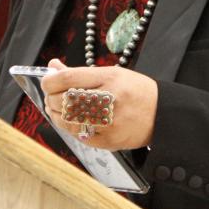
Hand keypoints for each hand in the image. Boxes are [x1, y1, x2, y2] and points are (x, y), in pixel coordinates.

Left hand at [41, 58, 158, 150]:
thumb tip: (52, 67)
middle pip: (66, 100)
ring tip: (55, 109)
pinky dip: (69, 128)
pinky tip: (70, 122)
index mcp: (109, 77)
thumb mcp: (111, 74)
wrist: (162, 115)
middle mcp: (110, 99)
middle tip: (50, 97)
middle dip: (51, 98)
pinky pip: (79, 135)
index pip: (68, 78)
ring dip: (55, 114)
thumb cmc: (134, 91)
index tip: (46, 81)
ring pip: (68, 120)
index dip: (50, 81)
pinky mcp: (109, 141)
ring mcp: (109, 122)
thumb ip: (80, 73)